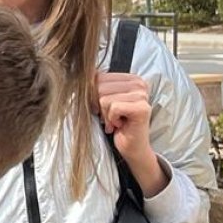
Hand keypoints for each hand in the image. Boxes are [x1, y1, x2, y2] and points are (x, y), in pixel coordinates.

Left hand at [96, 72, 166, 195]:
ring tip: (115, 121)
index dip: (93, 95)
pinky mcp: (142, 108)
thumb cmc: (115, 123)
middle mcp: (138, 84)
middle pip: (100, 87)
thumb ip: (97, 86)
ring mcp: (142, 95)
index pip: (98, 77)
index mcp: (130, 78)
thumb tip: (81, 76)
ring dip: (105, 114)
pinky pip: (113, 108)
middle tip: (109, 116)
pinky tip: (119, 125)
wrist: (131, 146)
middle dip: (99, 105)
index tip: (103, 107)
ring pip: (104, 99)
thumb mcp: (103, 100)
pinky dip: (111, 119)